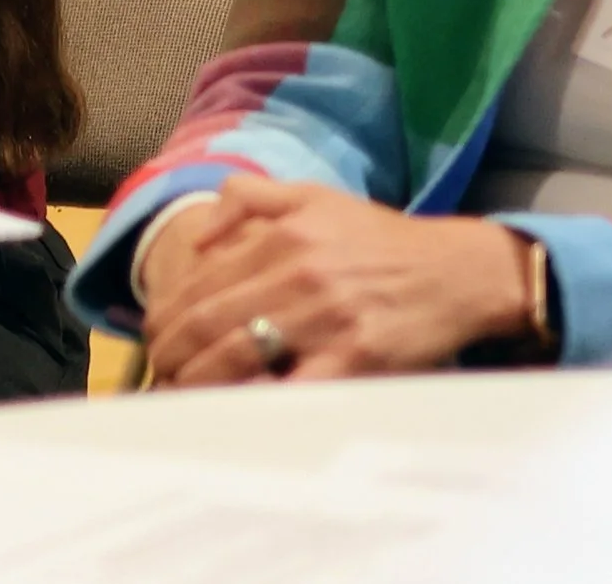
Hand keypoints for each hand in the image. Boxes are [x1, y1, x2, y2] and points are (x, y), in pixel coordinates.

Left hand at [145, 177, 533, 385]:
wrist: (460, 271)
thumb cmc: (382, 239)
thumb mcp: (316, 197)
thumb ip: (251, 200)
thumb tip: (200, 233)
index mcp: (284, 238)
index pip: (202, 284)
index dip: (167, 316)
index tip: (152, 337)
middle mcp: (299, 276)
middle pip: (210, 323)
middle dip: (170, 354)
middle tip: (157, 372)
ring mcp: (327, 320)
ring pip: (239, 357)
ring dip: (198, 382)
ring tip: (180, 396)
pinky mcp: (356, 360)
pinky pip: (292, 390)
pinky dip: (257, 404)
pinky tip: (235, 414)